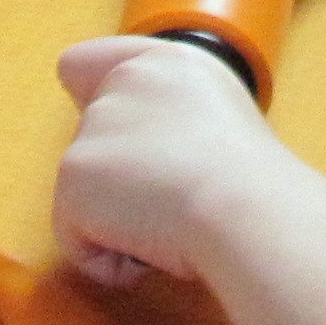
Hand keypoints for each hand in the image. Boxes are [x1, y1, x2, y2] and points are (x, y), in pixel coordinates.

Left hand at [54, 34, 301, 288]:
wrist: (244, 208)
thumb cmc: (253, 187)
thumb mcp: (226, 125)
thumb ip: (175, 119)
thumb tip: (146, 159)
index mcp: (167, 64)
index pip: (87, 64)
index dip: (92, 102)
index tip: (120, 138)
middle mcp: (122, 82)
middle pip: (89, 140)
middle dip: (120, 178)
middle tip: (175, 195)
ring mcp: (91, 127)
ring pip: (87, 194)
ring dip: (121, 220)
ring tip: (172, 220)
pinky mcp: (72, 176)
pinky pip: (77, 239)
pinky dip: (110, 260)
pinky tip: (153, 244)